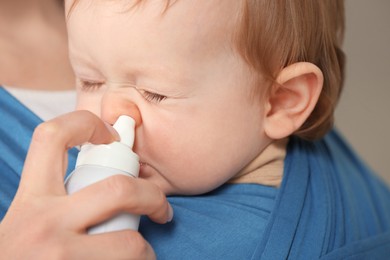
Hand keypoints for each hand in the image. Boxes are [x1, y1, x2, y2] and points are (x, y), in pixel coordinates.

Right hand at [0, 111, 171, 258]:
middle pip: (118, 189)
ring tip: (141, 254)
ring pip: (130, 242)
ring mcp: (59, 256)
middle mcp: (42, 223)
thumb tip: (104, 186)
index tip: (112, 136)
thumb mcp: (26, 224)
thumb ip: (57, 203)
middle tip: (161, 208)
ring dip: (144, 250)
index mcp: (30, 200)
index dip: (87, 123)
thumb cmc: (18, 257)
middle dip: (152, 196)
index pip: (52, 137)